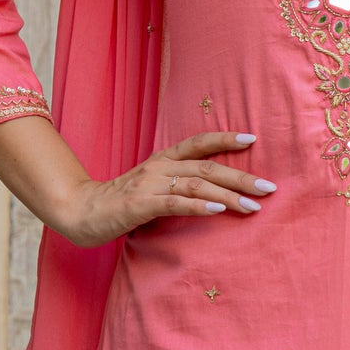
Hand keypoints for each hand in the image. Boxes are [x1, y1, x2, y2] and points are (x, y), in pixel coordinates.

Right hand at [49, 132, 274, 247]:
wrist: (80, 211)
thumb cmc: (118, 202)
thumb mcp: (151, 188)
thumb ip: (176, 185)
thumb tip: (212, 192)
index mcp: (163, 159)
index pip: (199, 143)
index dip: (226, 138)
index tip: (253, 139)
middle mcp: (159, 166)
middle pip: (208, 165)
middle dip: (242, 176)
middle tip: (270, 187)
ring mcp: (150, 184)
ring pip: (198, 183)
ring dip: (229, 194)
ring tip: (254, 205)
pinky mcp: (140, 205)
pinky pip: (175, 202)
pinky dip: (200, 204)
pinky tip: (219, 209)